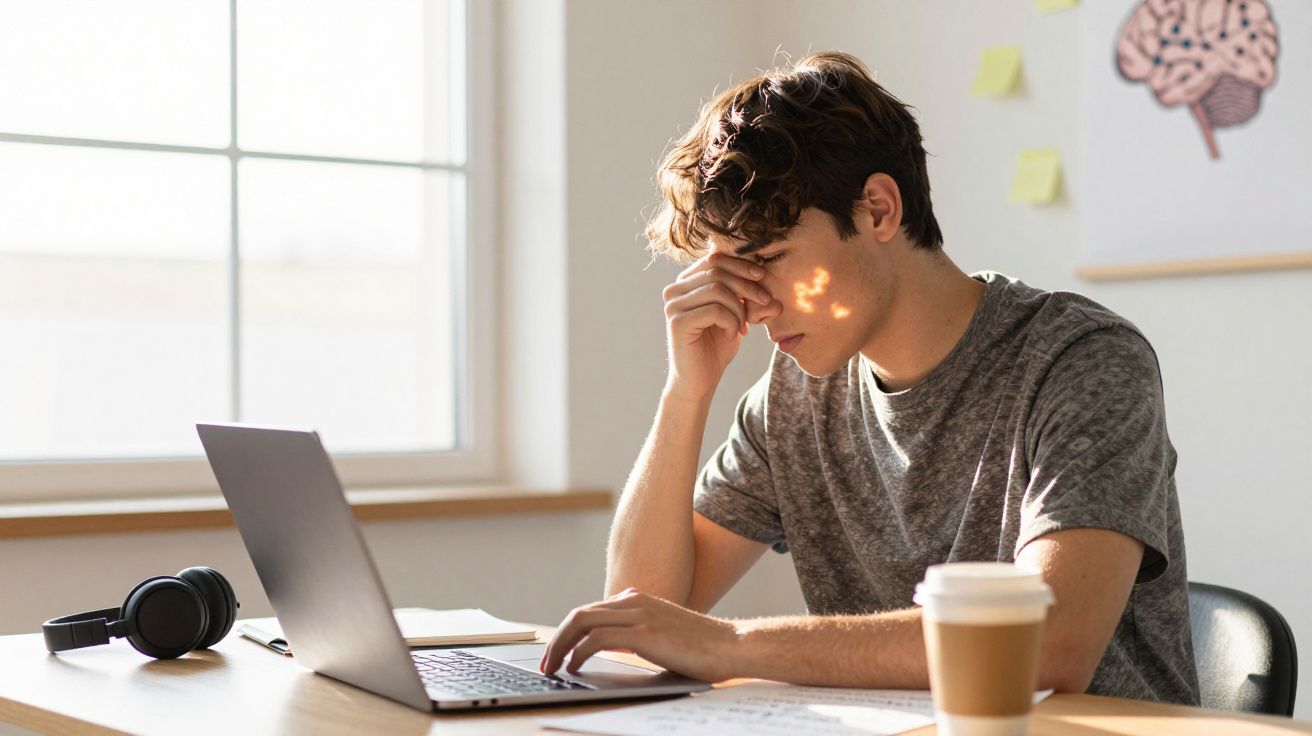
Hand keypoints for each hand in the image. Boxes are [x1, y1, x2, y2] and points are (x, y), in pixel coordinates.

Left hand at [539, 589, 741, 681]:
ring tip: (553, 667)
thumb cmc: (702, 646)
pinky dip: (578, 653)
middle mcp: (635, 600)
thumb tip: (606, 647)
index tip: (558, 651)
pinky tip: (574, 667)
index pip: (591, 610)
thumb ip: (636, 632)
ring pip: (582, 622)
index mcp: (638, 598)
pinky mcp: (644, 633)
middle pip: (580, 614)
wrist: (732, 646)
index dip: (568, 631)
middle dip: (557, 638)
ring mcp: (639, 614)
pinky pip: (596, 639)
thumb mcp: (662, 632)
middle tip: (547, 662)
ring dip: (561, 646)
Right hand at [662, 252, 781, 400]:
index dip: (741, 265)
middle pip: (717, 271)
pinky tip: (732, 335)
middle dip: (746, 285)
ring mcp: (673, 306)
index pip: (715, 258)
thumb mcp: (736, 314)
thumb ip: (746, 294)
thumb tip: (767, 277)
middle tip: (764, 303)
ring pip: (717, 290)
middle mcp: (674, 290)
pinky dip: (731, 322)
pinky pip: (714, 310)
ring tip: (743, 327)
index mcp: (685, 282)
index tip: (762, 277)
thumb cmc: (717, 346)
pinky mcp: (677, 322)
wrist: (700, 380)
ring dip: (739, 308)